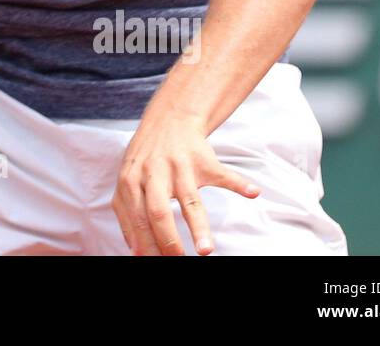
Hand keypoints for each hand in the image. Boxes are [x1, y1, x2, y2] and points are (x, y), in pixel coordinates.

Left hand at [111, 113, 259, 255]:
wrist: (169, 118)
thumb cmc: (146, 157)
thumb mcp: (128, 177)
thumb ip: (126, 209)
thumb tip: (133, 249)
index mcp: (133, 179)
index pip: (138, 217)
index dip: (144, 242)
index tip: (150, 261)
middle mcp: (155, 172)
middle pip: (158, 210)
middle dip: (167, 240)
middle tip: (176, 259)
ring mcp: (180, 166)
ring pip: (190, 199)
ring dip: (198, 227)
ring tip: (206, 251)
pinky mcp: (203, 159)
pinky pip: (223, 174)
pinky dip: (239, 184)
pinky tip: (253, 193)